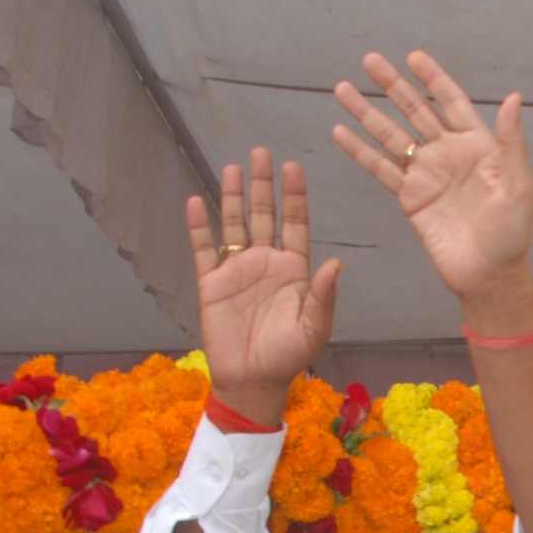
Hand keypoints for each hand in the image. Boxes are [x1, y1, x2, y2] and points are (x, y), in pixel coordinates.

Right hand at [189, 149, 341, 426]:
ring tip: (233, 166)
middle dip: (263, 185)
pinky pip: (204, 248)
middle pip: (263, 215)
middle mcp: (266, 262)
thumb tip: (336, 262)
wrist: (254, 380)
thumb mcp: (314, 327)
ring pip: (234, 224)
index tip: (294, 167)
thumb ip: (323, 295)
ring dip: (233, 196)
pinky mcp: (211, 282)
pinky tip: (196, 200)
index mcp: (294, 269)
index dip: (294, 196)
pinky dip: (199, 226)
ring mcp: (237, 270)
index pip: (295, 223)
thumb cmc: (289, 355)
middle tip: (262, 152)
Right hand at [331, 50, 532, 313]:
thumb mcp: (519, 186)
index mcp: (478, 145)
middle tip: (369, 60)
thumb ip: (512, 142)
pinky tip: (341, 132)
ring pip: (391, 135)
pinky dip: (359, 151)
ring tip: (342, 88)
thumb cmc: (512, 233)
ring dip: (367, 112)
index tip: (413, 56)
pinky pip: (380, 168)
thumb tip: (514, 97)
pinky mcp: (409, 197)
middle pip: (415, 110)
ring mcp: (426, 174)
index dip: (433, 78)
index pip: (451, 101)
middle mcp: (449, 153)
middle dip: (392, 85)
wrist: (489, 275)